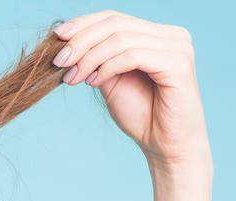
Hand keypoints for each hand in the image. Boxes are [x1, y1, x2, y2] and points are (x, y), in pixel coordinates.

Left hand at [50, 11, 210, 172]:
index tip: (57, 37)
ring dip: (89, 58)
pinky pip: (132, 56)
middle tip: (59, 61)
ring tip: (72, 78)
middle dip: (81, 41)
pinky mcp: (178, 64)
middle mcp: (171, 35)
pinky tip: (93, 82)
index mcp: (157, 34)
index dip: (84, 24)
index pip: (115, 18)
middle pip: (116, 24)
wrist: (165, 146)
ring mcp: (178, 47)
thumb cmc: (142, 116)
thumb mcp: (111, 81)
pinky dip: (107, 67)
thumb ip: (97, 60)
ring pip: (121, 39)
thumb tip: (68, 43)